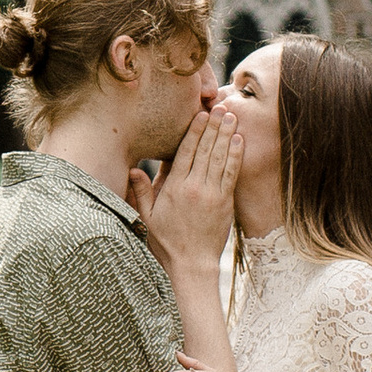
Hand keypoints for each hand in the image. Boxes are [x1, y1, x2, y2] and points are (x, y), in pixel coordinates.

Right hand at [129, 99, 240, 274]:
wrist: (190, 265)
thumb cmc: (165, 241)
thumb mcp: (146, 217)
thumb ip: (142, 191)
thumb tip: (132, 170)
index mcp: (175, 188)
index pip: (186, 152)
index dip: (195, 131)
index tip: (201, 114)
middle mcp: (194, 187)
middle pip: (206, 149)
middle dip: (214, 126)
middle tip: (221, 107)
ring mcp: (212, 194)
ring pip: (221, 158)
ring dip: (227, 135)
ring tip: (231, 116)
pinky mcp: (225, 203)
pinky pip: (231, 174)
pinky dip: (236, 156)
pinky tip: (239, 141)